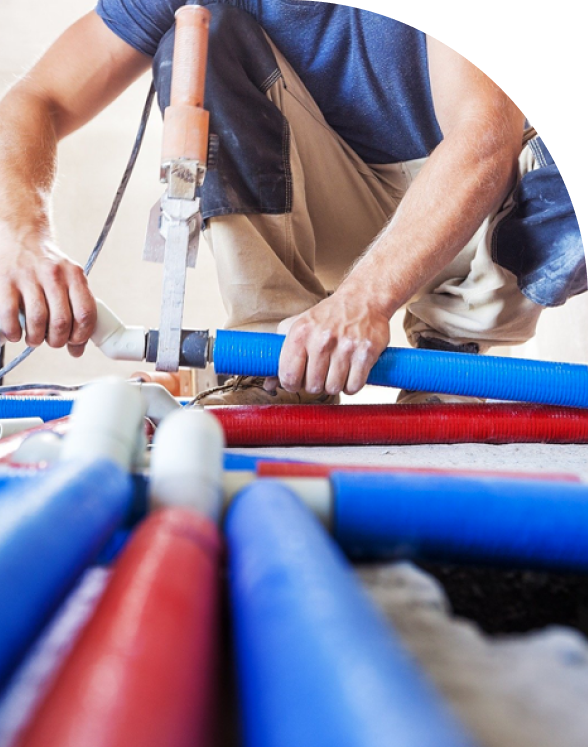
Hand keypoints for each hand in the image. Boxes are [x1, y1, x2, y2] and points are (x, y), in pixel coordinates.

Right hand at [0, 224, 96, 356]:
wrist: (21, 236)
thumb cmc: (48, 267)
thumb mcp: (70, 280)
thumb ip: (77, 311)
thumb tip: (77, 350)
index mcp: (75, 275)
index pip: (85, 314)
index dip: (81, 335)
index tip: (74, 342)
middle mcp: (53, 274)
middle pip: (61, 321)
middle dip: (57, 340)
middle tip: (52, 341)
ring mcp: (28, 276)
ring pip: (37, 320)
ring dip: (36, 338)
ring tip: (34, 339)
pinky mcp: (4, 280)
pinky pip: (9, 314)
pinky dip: (13, 331)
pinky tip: (16, 333)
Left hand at [269, 289, 390, 395]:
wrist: (362, 299)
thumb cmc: (327, 316)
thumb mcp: (298, 327)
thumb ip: (280, 355)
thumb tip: (269, 385)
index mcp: (300, 332)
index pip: (289, 376)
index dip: (291, 384)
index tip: (298, 380)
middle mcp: (321, 339)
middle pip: (313, 386)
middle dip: (316, 385)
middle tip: (321, 373)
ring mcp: (345, 346)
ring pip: (333, 389)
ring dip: (334, 385)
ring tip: (336, 371)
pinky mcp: (366, 353)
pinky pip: (354, 386)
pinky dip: (352, 386)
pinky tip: (350, 373)